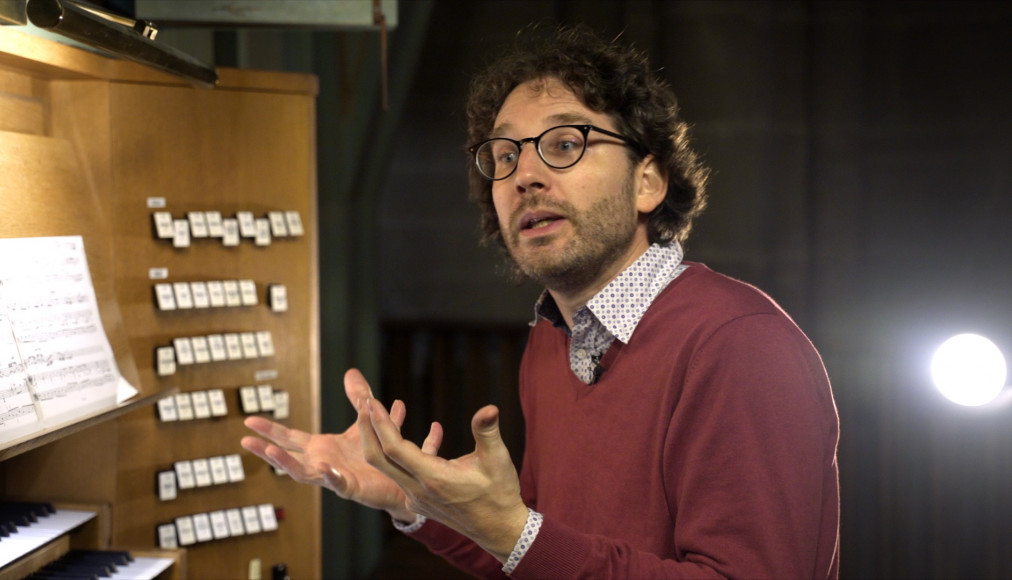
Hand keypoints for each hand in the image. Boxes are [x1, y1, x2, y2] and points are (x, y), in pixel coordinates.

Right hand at [241, 369, 438, 521]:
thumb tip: (353, 372)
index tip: (249, 421)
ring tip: (270, 452)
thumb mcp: (365, 422)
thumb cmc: (376, 455)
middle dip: (266, 448)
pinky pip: (338, 482)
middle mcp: (321, 463)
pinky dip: (331, 475)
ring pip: (303, 473)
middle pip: (287, 456)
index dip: (269, 430)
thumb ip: (360, 399)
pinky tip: (324, 467)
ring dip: (286, 463)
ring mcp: (332, 476)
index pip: (289, 438)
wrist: (399, 480)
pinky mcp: (350, 487)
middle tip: (245, 438)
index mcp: (320, 448)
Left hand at [358, 397, 528, 562]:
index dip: (381, 424)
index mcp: (433, 478)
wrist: (498, 529)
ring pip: (388, 467)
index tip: (372, 402)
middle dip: (368, 430)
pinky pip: (403, 474)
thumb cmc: (500, 493)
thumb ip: (487, 431)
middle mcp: (418, 490)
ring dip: (380, 441)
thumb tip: (490, 407)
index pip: (394, 448)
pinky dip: (402, 453)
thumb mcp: (497, 459)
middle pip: (379, 459)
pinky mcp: (421, 501)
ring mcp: (417, 498)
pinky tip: (431, 435)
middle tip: (365, 403)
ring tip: (382, 415)